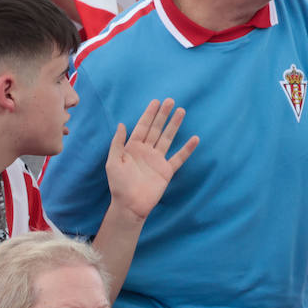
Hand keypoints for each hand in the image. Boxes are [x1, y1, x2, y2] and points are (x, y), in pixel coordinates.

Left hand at [104, 98, 199, 220]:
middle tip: (170, 101)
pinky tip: (194, 139)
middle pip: (156, 129)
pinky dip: (187, 149)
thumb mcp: (112, 162)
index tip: (156, 102)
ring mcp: (157, 160)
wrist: (130, 205)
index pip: (142, 126)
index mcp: (132, 147)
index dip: (149, 114)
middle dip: (163, 115)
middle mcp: (146, 151)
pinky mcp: (167, 171)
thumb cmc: (119, 185)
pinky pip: (179, 158)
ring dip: (174, 125)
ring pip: (168, 138)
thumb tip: (122, 125)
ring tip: (181, 112)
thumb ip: (118, 143)